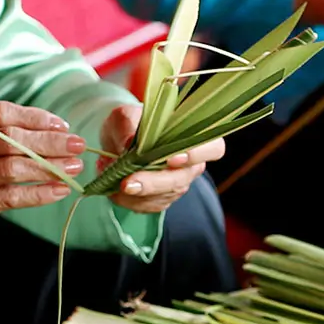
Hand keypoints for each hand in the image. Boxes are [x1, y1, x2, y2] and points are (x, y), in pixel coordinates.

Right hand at [0, 102, 81, 267]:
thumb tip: (40, 132)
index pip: (0, 114)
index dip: (35, 118)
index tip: (61, 126)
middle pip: (10, 139)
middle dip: (50, 142)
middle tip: (78, 145)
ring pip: (13, 168)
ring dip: (50, 168)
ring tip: (74, 169)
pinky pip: (10, 198)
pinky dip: (39, 194)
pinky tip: (59, 191)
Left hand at [99, 103, 221, 213]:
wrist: (117, 139)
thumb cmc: (128, 122)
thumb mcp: (124, 116)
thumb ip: (128, 127)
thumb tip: (130, 144)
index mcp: (191, 137)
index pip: (213, 148)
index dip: (197, 155)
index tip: (172, 159)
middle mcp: (190, 164)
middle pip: (181, 179)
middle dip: (153, 184)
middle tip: (127, 184)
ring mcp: (176, 183)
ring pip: (163, 197)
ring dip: (135, 195)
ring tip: (111, 180)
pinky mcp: (161, 198)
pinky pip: (149, 207)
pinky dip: (128, 201)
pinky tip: (113, 190)